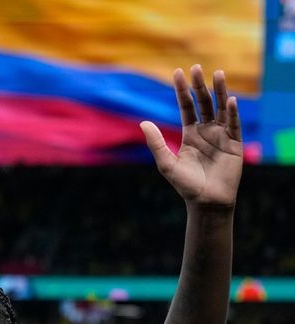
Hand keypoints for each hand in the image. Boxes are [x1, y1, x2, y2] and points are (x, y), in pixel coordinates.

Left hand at [141, 65, 242, 206]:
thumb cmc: (185, 184)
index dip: (182, 90)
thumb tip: (143, 122)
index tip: (178, 72)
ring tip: (218, 73)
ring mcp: (222, 136)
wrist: (206, 202)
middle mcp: (207, 131)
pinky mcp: (234, 145)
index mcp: (190, 134)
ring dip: (220, 91)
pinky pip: (234, 125)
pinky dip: (233, 113)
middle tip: (196, 68)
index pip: (187, 106)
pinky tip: (230, 100)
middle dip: (200, 85)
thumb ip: (156, 143)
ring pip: (221, 109)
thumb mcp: (166, 163)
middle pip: (204, 103)